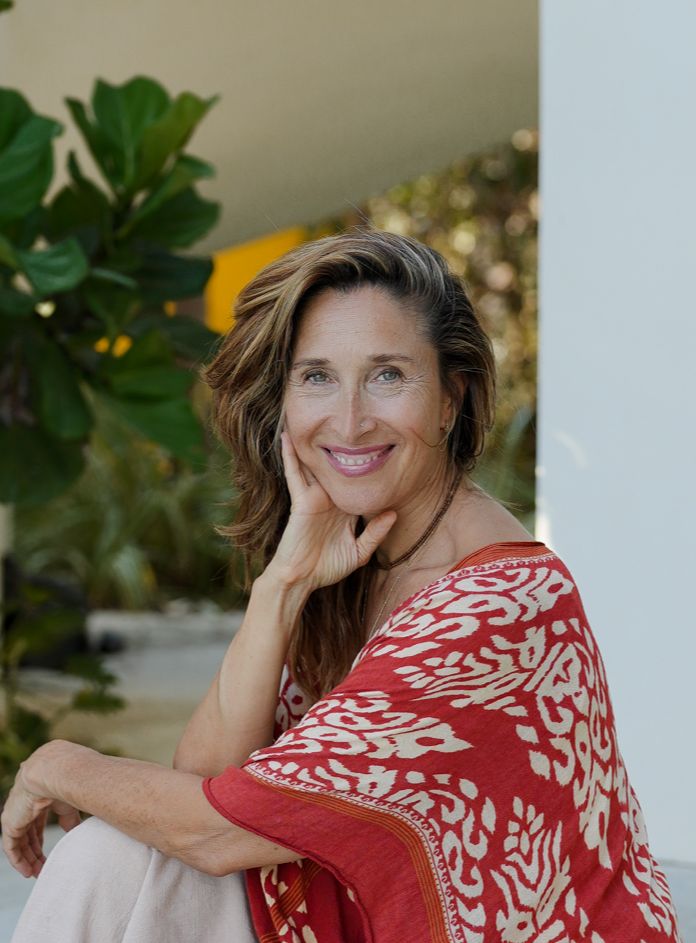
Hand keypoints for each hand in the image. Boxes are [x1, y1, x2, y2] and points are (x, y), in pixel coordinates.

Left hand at [2, 743, 81, 877]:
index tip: (49, 855)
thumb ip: (70, 821)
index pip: (36, 824)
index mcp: (38, 798)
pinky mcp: (9, 822)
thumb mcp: (70, 805)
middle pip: (27, 835)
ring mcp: (15, 814)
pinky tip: (27, 871)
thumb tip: (74, 835)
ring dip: (28, 860)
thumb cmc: (67, 782)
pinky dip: (18, 860)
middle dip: (35, 853)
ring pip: (19, 842)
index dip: (41, 841)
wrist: (53, 771)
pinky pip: (11, 847)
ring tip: (37, 874)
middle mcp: (24, 806)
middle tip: (44, 869)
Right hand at [268, 431, 395, 590]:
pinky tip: (288, 437)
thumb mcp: (359, 552)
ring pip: (314, 464)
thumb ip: (375, 533)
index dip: (366, 466)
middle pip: (335, 467)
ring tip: (314, 416)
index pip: (356, 482)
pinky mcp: (301, 499)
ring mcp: (314, 496)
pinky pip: (294, 473)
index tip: (381, 445)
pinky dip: (290, 455)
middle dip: (340, 445)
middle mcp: (330, 498)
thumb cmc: (327, 567)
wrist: (302, 579)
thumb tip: (394, 513)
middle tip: (350, 420)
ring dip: (312, 443)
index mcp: (344, 508)